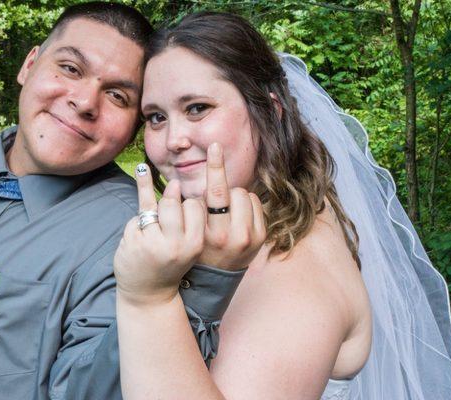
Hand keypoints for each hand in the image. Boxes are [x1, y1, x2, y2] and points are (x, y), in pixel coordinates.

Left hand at [114, 165, 204, 304]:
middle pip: (175, 203)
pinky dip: (142, 189)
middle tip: (168, 224)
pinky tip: (141, 170)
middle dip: (171, 204)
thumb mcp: (188, 245)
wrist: (148, 293)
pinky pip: (139, 213)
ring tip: (156, 225)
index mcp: (194, 245)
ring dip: (156, 211)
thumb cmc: (171, 263)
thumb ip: (188, 218)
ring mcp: (153, 243)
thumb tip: (176, 183)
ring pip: (157, 206)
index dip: (190, 206)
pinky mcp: (134, 241)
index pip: (196, 206)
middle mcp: (175, 245)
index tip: (188, 213)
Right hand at [197, 143, 265, 269]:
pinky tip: (238, 215)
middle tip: (216, 175)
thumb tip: (206, 175)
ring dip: (234, 196)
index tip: (215, 146)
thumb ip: (195, 205)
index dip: (215, 167)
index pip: (215, 192)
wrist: (215, 276)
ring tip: (226, 211)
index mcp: (210, 233)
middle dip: (222, 185)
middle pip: (233, 191)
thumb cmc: (197, 246)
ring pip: (245, 194)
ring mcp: (249, 237)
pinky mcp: (260, 237)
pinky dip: (246, 204)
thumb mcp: (190, 229)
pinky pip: (256, 203)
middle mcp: (232, 236)